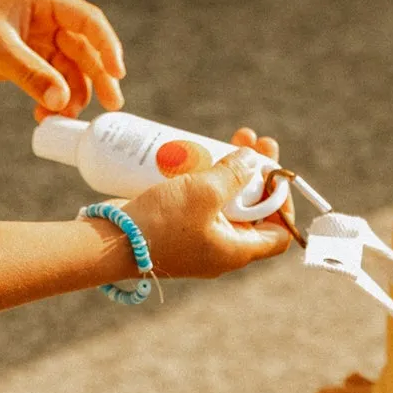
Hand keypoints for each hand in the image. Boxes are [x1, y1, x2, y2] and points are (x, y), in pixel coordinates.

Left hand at [0, 0, 125, 117]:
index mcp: (43, 1)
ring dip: (72, 92)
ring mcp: (36, 40)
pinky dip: (51, 98)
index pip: (87, 21)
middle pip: (83, 48)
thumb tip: (62, 101)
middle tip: (111, 103)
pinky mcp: (24, 60)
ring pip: (67, 68)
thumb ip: (30, 74)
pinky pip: (48, 80)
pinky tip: (46, 115)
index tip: (117, 73)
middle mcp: (45, 18)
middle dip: (97, 75)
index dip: (106, 46)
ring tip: (67, 117)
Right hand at [123, 142, 291, 278]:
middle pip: (251, 211)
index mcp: (236, 250)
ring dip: (229, 173)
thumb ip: (234, 174)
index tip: (272, 175)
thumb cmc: (160, 224)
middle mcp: (219, 249)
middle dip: (254, 175)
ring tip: (227, 141)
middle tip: (252, 142)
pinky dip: (202, 182)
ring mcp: (195, 240)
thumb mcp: (205, 193)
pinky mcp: (173, 230)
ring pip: (223, 204)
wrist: (109, 242)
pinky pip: (198, 205)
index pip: (279, 234)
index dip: (282, 204)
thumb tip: (252, 159)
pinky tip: (197, 158)